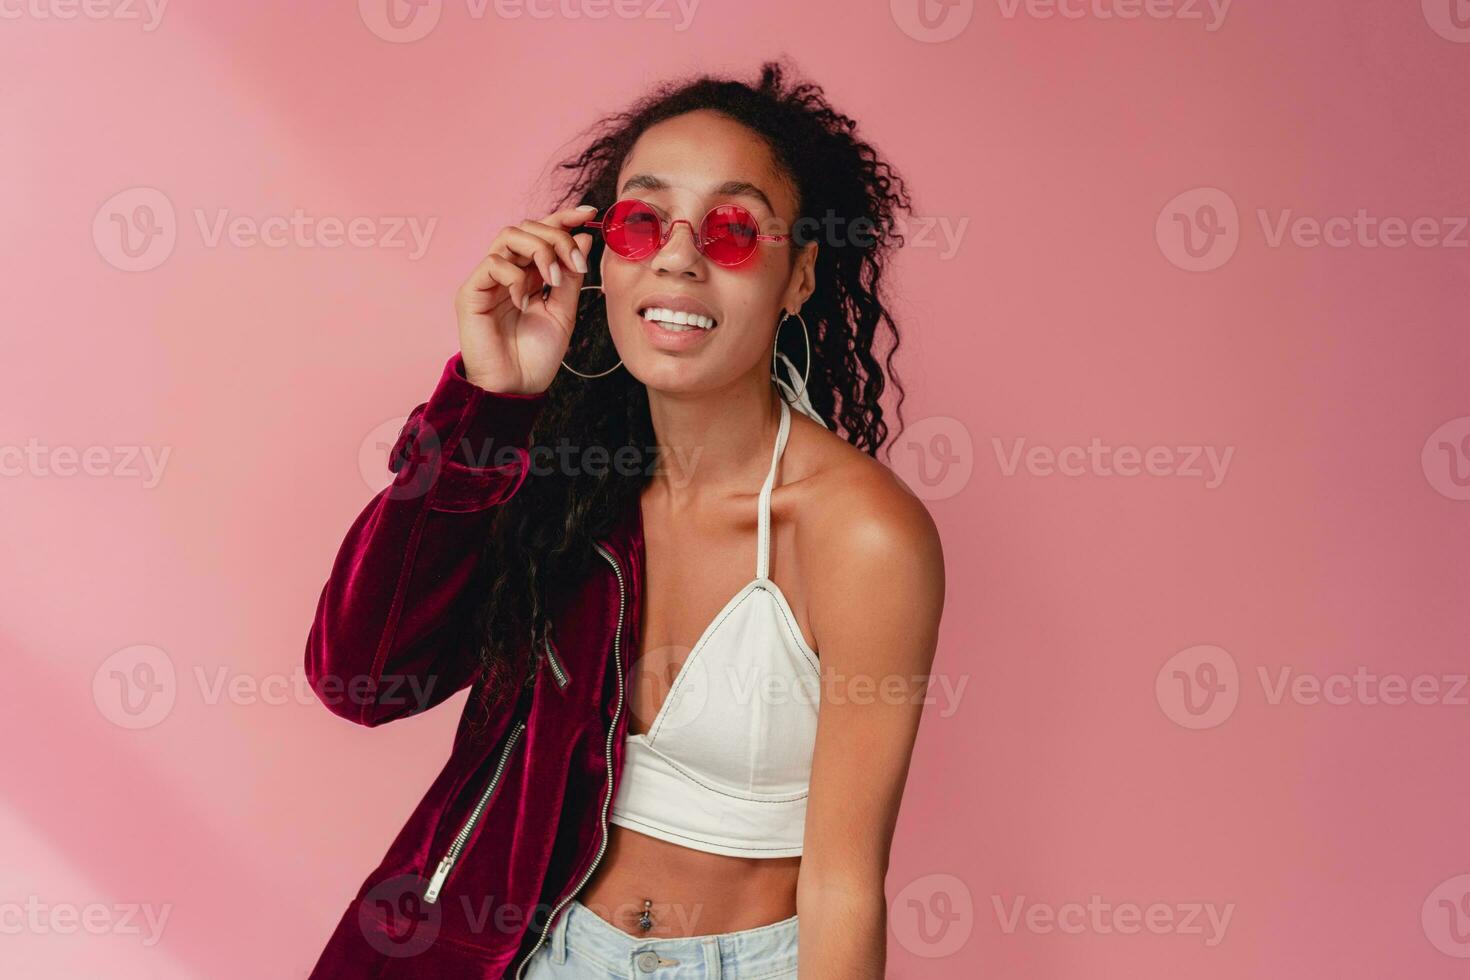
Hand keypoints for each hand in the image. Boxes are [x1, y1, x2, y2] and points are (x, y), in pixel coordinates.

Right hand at [454, 205, 597, 393]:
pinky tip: (525, 302)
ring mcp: (488, 280)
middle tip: (575, 263)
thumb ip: (571, 276)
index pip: (543, 233)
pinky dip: (516, 277)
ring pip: (509, 236)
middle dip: (557, 237)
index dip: (564, 217)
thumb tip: (583, 237)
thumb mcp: (564, 312)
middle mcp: (508, 271)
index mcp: (530, 274)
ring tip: (553, 279)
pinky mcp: (471, 292)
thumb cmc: (537, 356)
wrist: (516, 387)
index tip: (589, 212)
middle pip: (528, 227)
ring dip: (539, 250)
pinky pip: (493, 263)